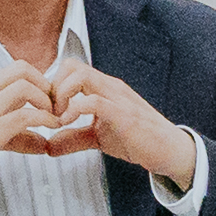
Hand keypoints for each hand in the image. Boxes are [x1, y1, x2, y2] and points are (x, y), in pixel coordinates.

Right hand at [0, 59, 69, 190]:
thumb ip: (17, 135)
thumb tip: (44, 144)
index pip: (16, 70)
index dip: (39, 81)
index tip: (49, 99)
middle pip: (21, 69)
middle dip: (45, 83)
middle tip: (54, 103)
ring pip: (24, 87)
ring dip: (46, 100)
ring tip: (53, 116)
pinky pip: (24, 116)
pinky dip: (43, 119)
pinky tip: (50, 128)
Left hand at [50, 67, 206, 189]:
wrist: (169, 150)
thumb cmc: (137, 139)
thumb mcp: (98, 138)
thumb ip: (73, 138)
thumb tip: (48, 147)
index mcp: (103, 87)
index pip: (70, 69)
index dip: (52, 85)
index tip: (46, 109)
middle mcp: (109, 86)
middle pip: (71, 66)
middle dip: (53, 87)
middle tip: (50, 112)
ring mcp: (118, 97)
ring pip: (81, 76)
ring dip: (61, 95)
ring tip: (58, 117)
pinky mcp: (124, 114)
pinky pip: (94, 101)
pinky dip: (74, 109)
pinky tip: (67, 124)